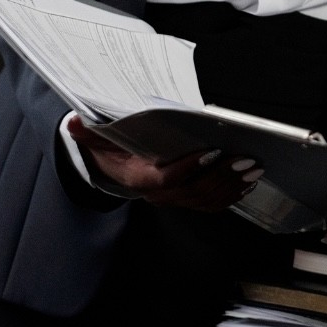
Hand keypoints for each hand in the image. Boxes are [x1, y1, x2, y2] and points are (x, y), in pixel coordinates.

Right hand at [67, 115, 258, 210]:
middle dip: (222, 175)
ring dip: (232, 185)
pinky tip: (246, 182)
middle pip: (193, 191)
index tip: (212, 151)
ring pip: (206, 200)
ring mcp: (173, 200)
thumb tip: (74, 122)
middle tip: (245, 159)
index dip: (189, 168)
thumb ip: (88, 131)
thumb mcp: (97, 137)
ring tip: (252, 169)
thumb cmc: (112, 147)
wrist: (113, 167)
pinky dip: (231, 195)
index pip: (165, 179)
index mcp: (138, 178)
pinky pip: (210, 204)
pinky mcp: (186, 200)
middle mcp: (157, 195)